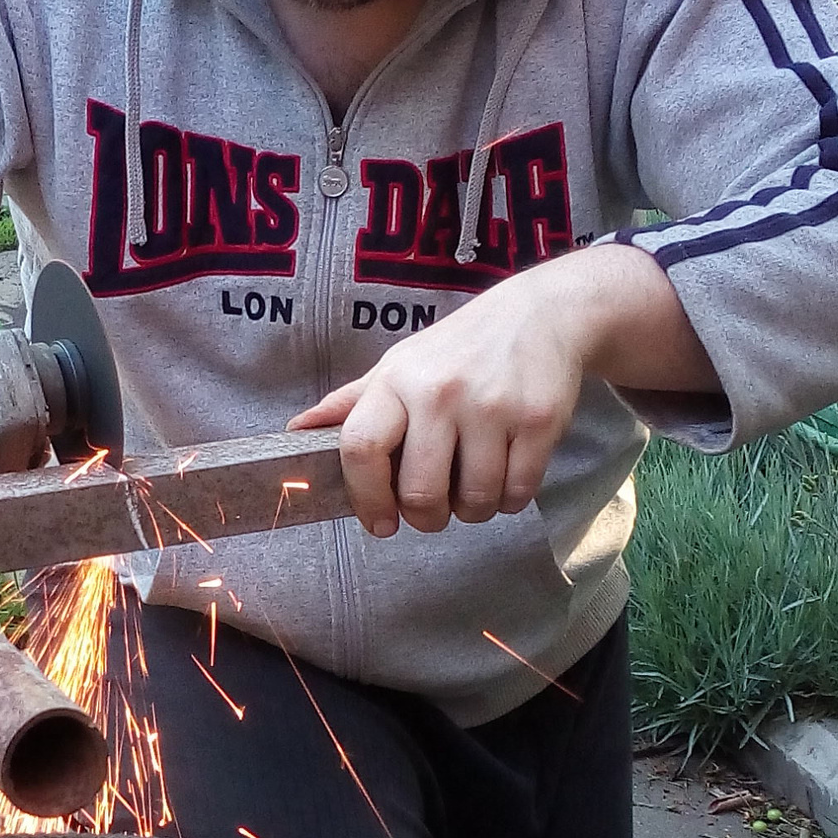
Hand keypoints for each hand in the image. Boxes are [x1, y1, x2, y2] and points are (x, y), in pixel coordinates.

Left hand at [290, 244, 714, 537]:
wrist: (542, 315)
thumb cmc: (459, 349)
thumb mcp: (400, 365)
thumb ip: (350, 404)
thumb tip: (295, 432)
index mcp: (397, 380)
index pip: (361, 449)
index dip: (366, 498)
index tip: (379, 522)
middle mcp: (441, 393)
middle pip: (421, 492)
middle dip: (426, 517)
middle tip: (433, 510)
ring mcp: (494, 408)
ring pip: (474, 501)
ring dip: (472, 511)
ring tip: (473, 487)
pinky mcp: (539, 422)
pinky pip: (517, 493)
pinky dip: (509, 500)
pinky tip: (505, 476)